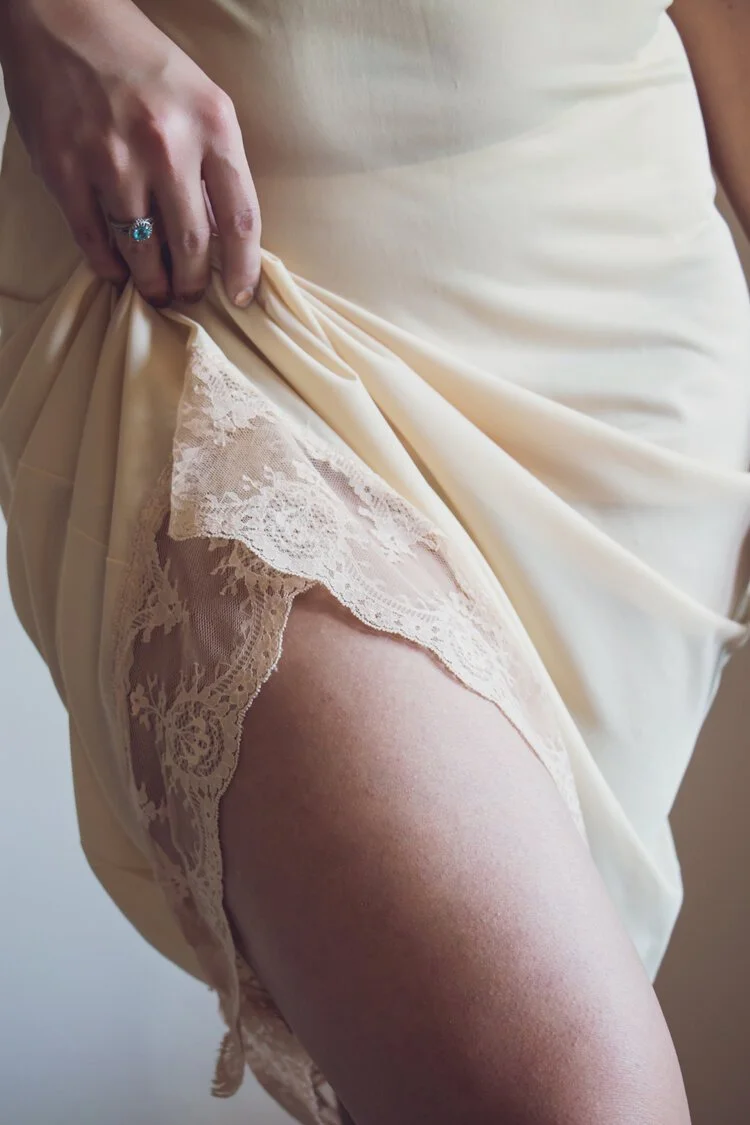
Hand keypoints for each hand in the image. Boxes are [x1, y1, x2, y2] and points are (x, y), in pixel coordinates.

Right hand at [0, 0, 260, 306]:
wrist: (63, 12)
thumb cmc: (141, 61)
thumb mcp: (199, 99)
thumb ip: (214, 162)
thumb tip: (222, 236)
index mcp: (212, 125)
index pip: (241, 218)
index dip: (244, 269)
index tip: (240, 297)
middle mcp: (166, 145)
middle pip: (193, 244)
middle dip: (194, 283)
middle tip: (190, 294)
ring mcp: (112, 159)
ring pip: (143, 250)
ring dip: (153, 282)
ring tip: (157, 291)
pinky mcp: (64, 168)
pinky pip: (93, 239)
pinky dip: (109, 266)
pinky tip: (118, 272)